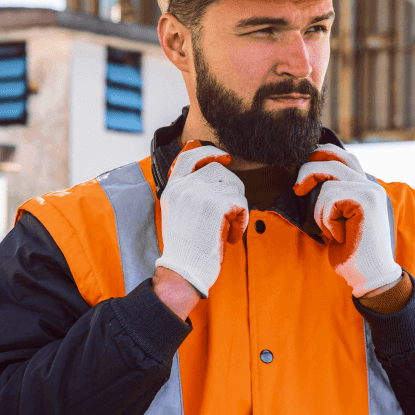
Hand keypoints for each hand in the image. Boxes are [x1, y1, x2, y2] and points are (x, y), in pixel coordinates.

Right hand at [155, 140, 248, 298]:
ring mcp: (199, 194)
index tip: (225, 157)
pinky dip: (241, 221)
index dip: (209, 152)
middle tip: (231, 212)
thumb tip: (194, 142)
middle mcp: (184, 187)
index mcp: (173, 188)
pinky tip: (231, 236)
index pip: (190, 157)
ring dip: (237, 208)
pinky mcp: (215, 205)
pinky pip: (240, 203)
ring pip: (233, 187)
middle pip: (219, 171)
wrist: (182, 271)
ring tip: (228, 228)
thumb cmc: (185, 247)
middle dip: (232, 189)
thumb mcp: (178, 210)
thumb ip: (187, 184)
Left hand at [293, 144, 401, 297]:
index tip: (305, 164)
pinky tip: (342, 236)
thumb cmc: (351, 253)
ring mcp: (370, 191)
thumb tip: (308, 178)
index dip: (323, 154)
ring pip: (328, 186)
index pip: (344, 158)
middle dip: (310, 171)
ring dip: (321, 213)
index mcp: (367, 188)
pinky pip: (330, 200)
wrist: (370, 276)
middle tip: (297, 189)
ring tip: (335, 232)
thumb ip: (332, 199)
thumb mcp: (337, 220)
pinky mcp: (366, 200)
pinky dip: (328, 220)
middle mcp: (371, 186)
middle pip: (334, 161)